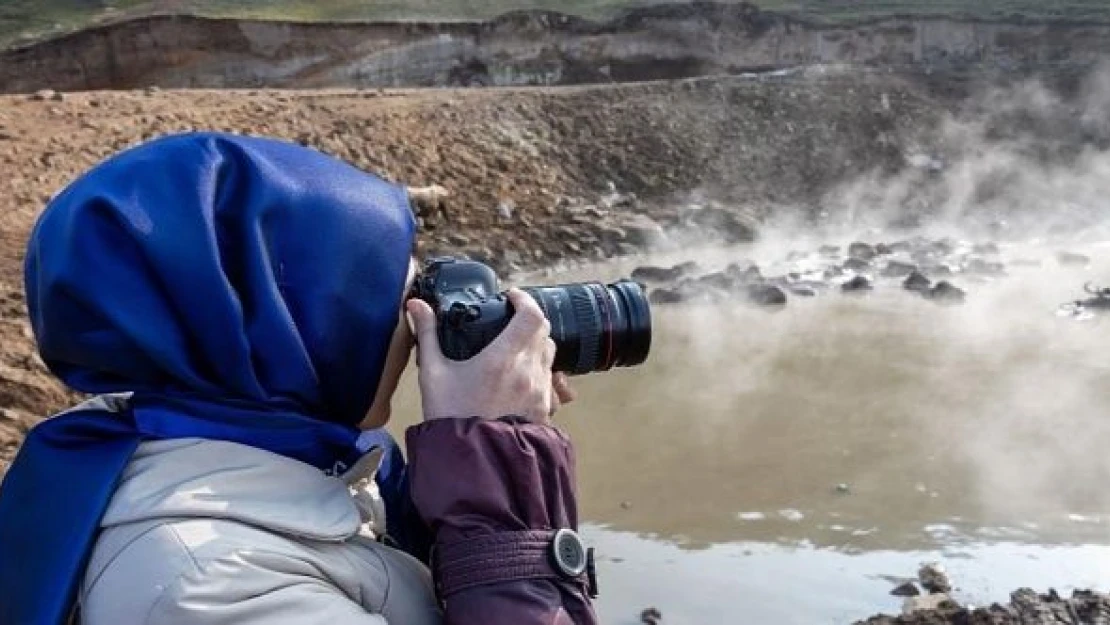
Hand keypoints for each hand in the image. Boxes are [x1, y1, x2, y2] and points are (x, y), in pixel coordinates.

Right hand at [407, 289, 575, 423]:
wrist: (469, 463)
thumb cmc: (450, 418)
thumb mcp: (433, 375)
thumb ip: (427, 336)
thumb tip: (415, 306)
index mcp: (503, 358)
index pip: (532, 316)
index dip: (524, 300)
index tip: (510, 298)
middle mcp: (528, 372)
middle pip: (544, 333)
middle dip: (529, 322)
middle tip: (510, 322)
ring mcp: (540, 393)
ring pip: (549, 357)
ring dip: (535, 348)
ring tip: (514, 351)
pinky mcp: (544, 411)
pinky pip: (551, 384)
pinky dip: (539, 374)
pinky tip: (521, 380)